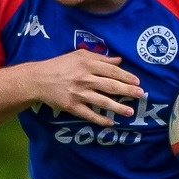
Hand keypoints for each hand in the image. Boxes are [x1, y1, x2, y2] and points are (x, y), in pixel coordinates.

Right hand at [26, 50, 144, 125]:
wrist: (38, 79)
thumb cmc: (60, 65)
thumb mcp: (79, 56)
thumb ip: (100, 58)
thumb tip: (119, 60)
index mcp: (87, 65)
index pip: (112, 71)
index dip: (126, 76)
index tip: (137, 81)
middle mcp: (84, 79)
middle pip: (110, 86)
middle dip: (127, 91)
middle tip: (140, 95)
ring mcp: (78, 94)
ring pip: (102, 102)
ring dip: (118, 107)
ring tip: (130, 112)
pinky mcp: (71, 106)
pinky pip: (89, 114)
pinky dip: (100, 120)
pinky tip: (111, 123)